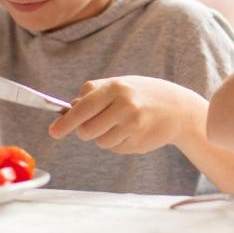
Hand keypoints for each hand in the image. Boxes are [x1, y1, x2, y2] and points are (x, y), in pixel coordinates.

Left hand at [48, 76, 202, 153]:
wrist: (179, 108)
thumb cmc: (143, 94)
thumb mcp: (120, 84)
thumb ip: (93, 92)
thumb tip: (68, 109)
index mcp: (116, 88)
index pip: (83, 108)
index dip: (65, 122)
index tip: (53, 132)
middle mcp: (125, 106)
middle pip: (86, 131)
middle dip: (85, 131)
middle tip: (97, 123)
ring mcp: (133, 126)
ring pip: (101, 142)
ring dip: (105, 136)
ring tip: (123, 123)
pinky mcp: (139, 143)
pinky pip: (116, 148)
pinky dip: (119, 142)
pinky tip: (134, 131)